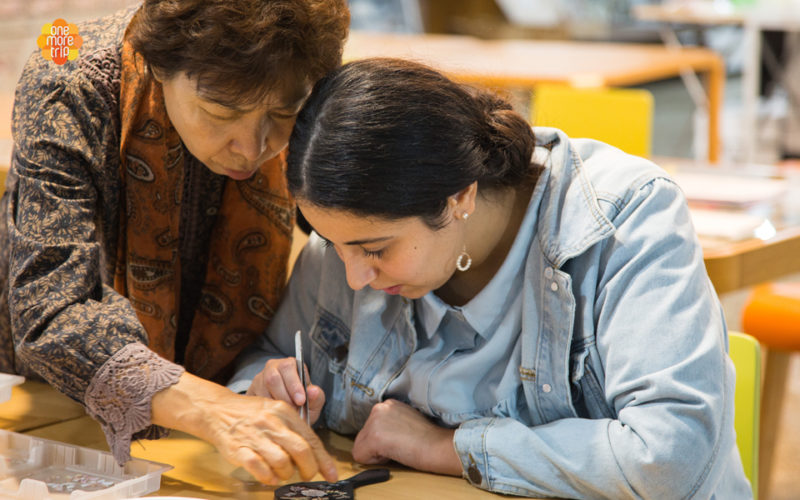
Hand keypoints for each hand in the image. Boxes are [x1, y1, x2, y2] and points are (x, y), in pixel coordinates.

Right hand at [152, 373, 336, 484]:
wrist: (217, 411)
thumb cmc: (251, 414)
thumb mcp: (276, 412)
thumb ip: (294, 430)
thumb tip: (315, 454)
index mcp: (284, 412)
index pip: (311, 438)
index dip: (324, 460)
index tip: (332, 474)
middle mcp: (271, 422)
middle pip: (301, 451)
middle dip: (309, 469)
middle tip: (307, 475)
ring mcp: (255, 436)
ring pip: (282, 462)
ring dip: (287, 474)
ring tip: (283, 473)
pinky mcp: (239, 450)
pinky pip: (260, 470)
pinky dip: (268, 478)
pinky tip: (269, 476)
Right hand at [247, 357, 325, 425]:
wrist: (286, 416)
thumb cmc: (302, 405)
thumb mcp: (313, 403)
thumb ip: (317, 397)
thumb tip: (313, 391)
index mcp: (290, 365)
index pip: (288, 367)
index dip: (294, 384)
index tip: (301, 400)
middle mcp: (272, 368)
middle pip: (272, 378)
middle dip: (284, 397)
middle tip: (293, 410)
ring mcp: (259, 380)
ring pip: (262, 391)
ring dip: (275, 405)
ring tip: (285, 414)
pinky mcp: (250, 393)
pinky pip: (254, 401)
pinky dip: (265, 410)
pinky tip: (273, 416)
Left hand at [351, 399, 461, 475]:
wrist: (437, 446)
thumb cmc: (427, 439)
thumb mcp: (405, 421)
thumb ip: (389, 424)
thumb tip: (377, 438)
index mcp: (387, 404)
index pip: (370, 427)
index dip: (384, 440)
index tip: (401, 439)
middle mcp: (379, 408)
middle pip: (362, 436)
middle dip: (377, 446)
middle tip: (400, 445)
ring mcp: (375, 421)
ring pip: (360, 446)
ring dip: (377, 453)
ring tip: (398, 448)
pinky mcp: (374, 437)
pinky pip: (360, 456)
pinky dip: (375, 461)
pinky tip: (393, 453)